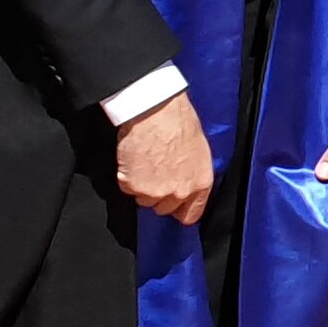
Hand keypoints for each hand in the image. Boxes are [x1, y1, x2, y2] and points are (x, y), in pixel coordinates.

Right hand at [115, 93, 213, 222]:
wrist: (155, 111)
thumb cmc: (179, 122)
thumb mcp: (199, 150)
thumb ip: (192, 173)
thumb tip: (185, 180)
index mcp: (200, 183)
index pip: (191, 214)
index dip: (181, 210)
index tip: (175, 206)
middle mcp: (179, 192)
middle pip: (164, 208)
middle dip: (159, 194)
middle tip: (156, 172)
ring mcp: (155, 191)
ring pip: (143, 200)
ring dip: (142, 185)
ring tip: (145, 162)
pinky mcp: (133, 185)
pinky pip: (127, 188)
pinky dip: (127, 176)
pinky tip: (134, 158)